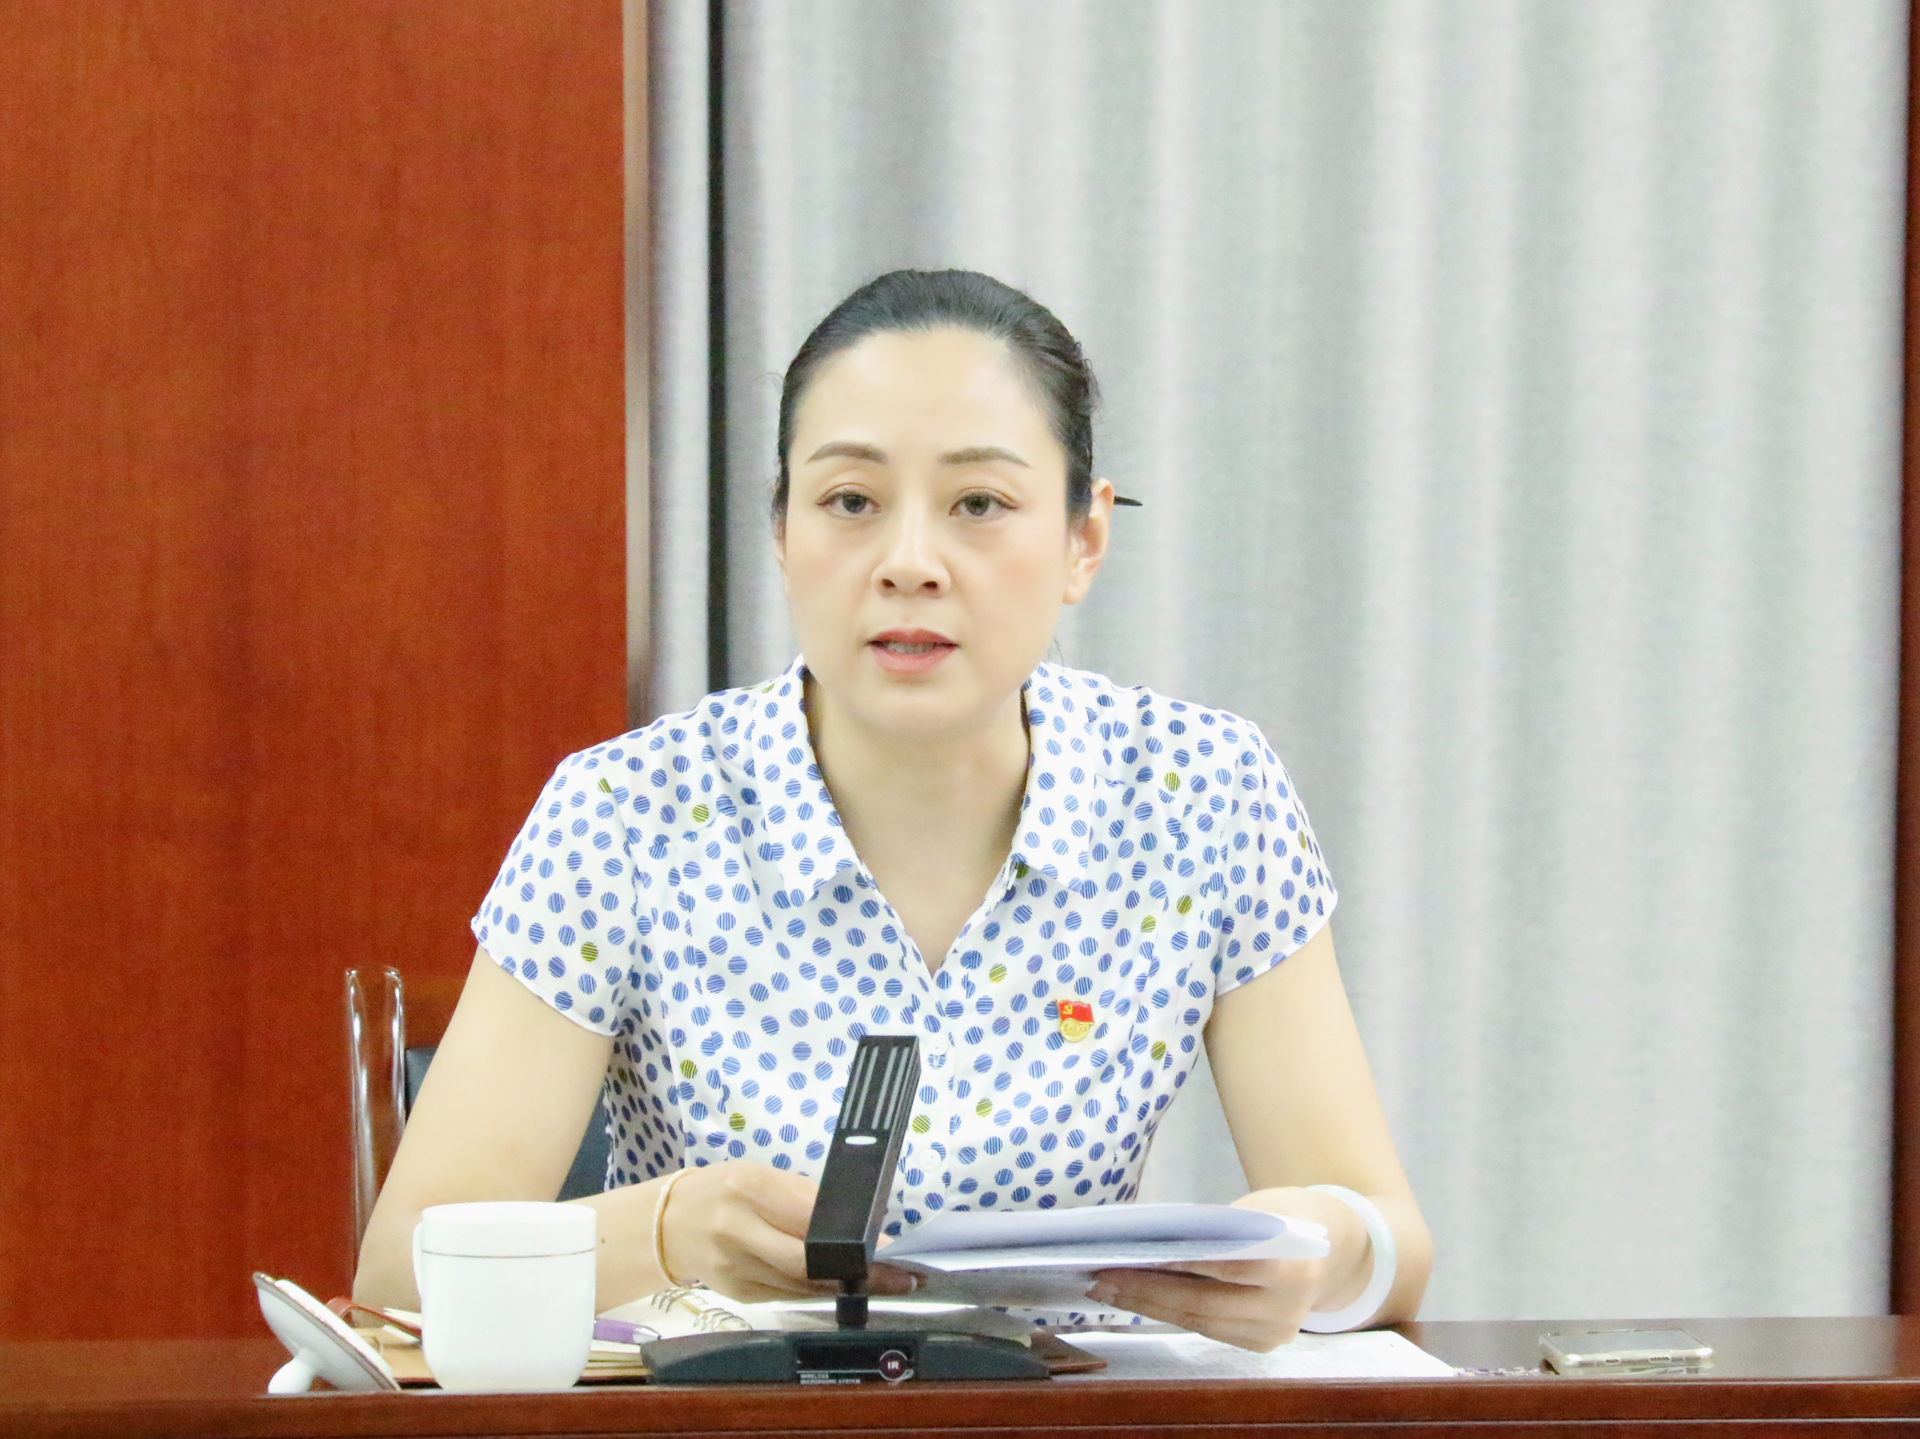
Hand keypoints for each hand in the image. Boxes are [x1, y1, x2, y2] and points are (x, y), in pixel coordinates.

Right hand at [659, 1160, 915, 1303]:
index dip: (849, 1238)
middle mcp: (739, 1230)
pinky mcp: (737, 1294)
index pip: (808, 1218)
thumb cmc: (724, 1190)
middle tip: (900, 1278)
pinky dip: (817, 1293)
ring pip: (801, 1286)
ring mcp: (735, 1267)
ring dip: (844, 1287)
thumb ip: (804, 1198)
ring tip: (884, 1285)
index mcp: (749, 1189)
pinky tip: (841, 1289)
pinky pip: (787, 1296)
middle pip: (806, 1262)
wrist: (669, 1223)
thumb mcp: (761, 1176)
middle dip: (857, 1273)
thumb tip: (857, 1225)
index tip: (887, 1248)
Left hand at [1082, 1189, 1366, 1351]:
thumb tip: (1160, 1242)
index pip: (1228, 1269)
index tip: (1131, 1257)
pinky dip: (1170, 1313)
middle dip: (1147, 1291)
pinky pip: (1208, 1329)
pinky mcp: (1263, 1345)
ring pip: (1200, 1323)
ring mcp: (1276, 1334)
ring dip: (1149, 1306)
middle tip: (1101, 1277)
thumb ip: (1223, 1229)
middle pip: (1205, 1304)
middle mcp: (1287, 1309)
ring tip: (1107, 1289)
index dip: (1180, 1266)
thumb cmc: (1289, 1215)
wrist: (1337, 1248)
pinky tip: (1138, 1298)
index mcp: (1294, 1266)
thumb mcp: (1264, 1207)